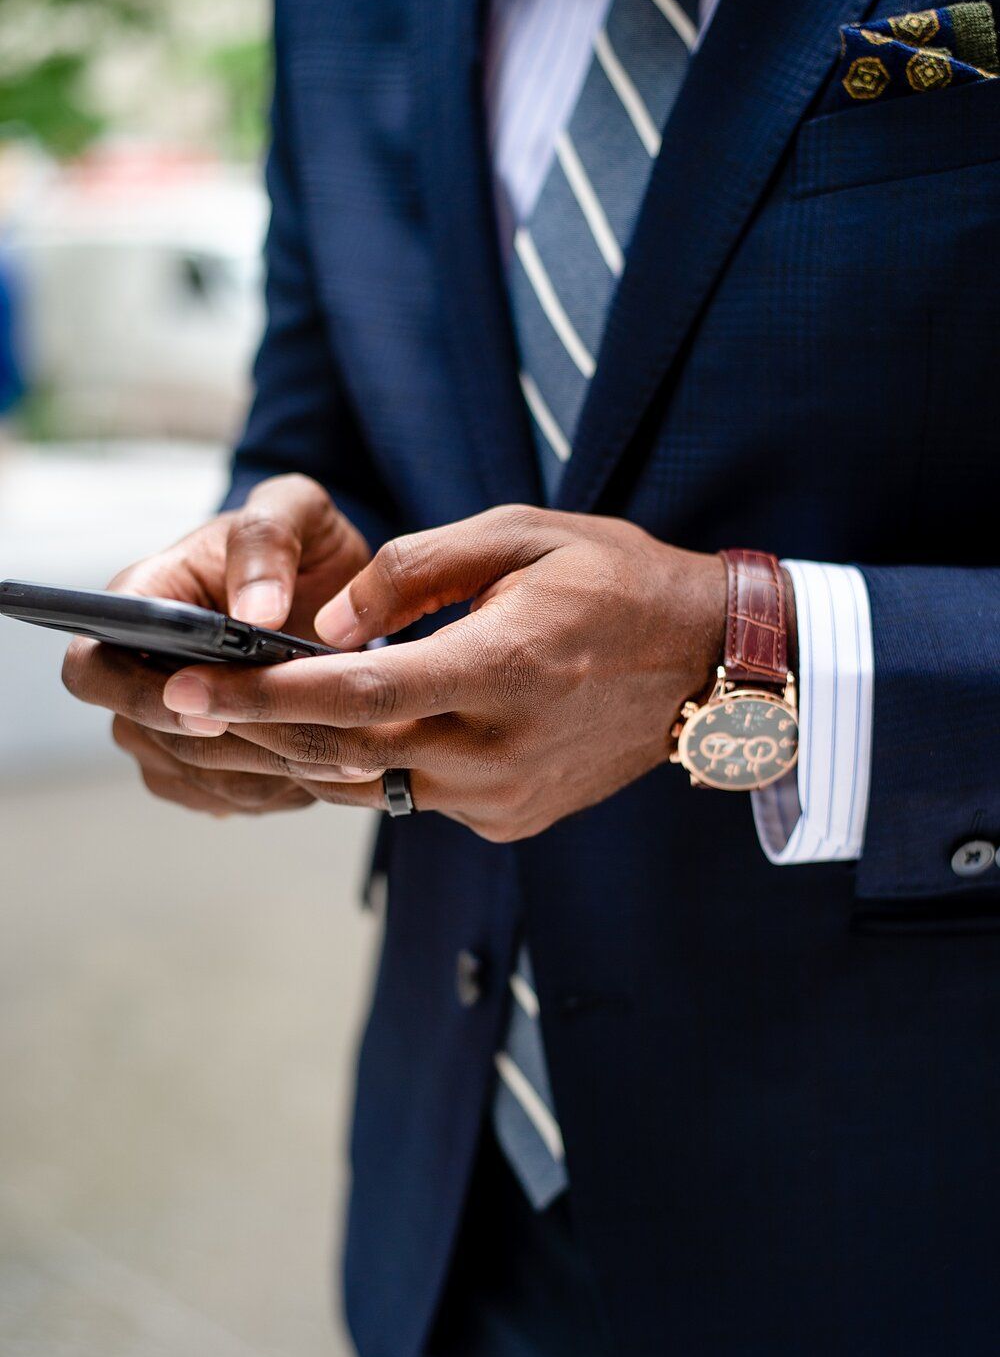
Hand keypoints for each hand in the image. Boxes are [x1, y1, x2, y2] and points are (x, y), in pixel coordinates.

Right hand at [62, 475, 370, 815]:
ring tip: (341, 752)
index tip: (216, 707)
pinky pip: (236, 798)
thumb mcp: (294, 510)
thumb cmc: (299, 543)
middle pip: (151, 738)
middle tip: (311, 740)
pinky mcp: (208, 768)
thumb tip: (254, 612)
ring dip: (268, 771)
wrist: (336, 589)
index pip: (92, 669)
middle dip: (231, 743)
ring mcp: (167, 728)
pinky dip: (284, 788)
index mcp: (138, 605)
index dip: (143, 698)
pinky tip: (330, 763)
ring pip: (203, 776)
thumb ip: (267, 541)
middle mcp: (139, 674)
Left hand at [157, 506, 726, 840]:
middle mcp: (499, 750)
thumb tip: (330, 621)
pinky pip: (416, 797)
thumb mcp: (521, 536)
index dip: (264, 697)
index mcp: (503, 668)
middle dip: (254, 732)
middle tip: (179, 705)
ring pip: (372, 786)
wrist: (707, 665)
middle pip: (347, 753)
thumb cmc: (616, 582)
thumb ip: (416, 571)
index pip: (359, 695)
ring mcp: (505, 798)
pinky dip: (369, 766)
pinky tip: (339, 734)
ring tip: (236, 719)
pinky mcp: (511, 821)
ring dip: (300, 755)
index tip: (185, 690)